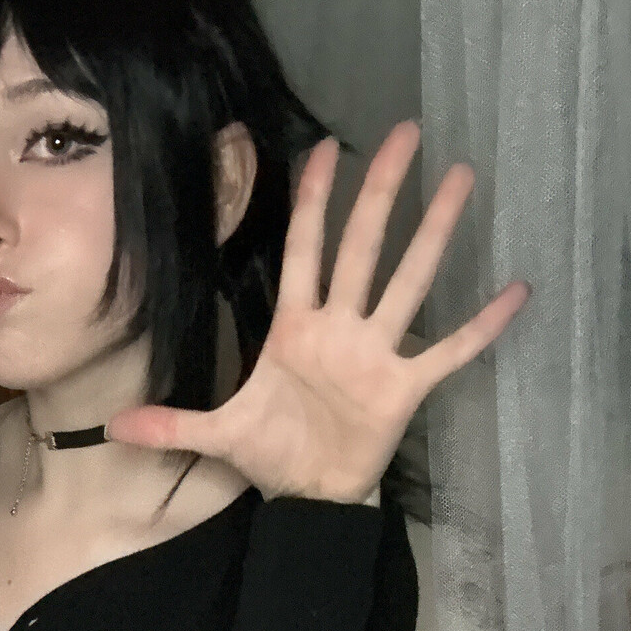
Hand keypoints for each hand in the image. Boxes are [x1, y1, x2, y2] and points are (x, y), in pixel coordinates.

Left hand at [105, 121, 530, 504]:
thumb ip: (171, 424)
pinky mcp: (403, 386)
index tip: (324, 149)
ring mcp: (376, 353)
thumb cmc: (274, 455)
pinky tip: (516, 291)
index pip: (304, 250)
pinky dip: (481, 325)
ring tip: (463, 178)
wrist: (312, 498)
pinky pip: (449, 350)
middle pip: (363, 247)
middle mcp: (340, 328)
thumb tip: (114, 427)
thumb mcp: (217, 435)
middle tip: (406, 132)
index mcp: (296, 328)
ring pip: (409, 280)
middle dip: (381, 191)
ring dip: (435, 233)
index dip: (312, 201)